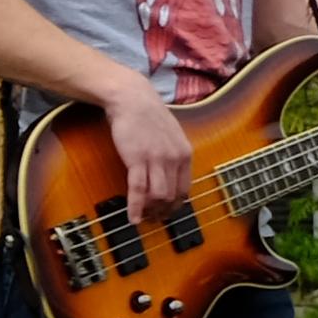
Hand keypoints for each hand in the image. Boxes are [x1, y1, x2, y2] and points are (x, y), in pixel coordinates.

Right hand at [106, 86, 196, 211]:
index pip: (185, 188)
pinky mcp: (137, 159)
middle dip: (163, 211)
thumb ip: (174, 155)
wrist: (133, 99)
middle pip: (172, 196)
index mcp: (185, 154)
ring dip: (150, 211)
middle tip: (154, 219)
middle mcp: (175, 159)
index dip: (176, 204)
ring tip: (144, 218)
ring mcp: (157, 160)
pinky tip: (133, 218)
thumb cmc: (149, 116)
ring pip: (158, 196)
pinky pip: (139, 190)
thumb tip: (172, 175)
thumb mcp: (172, 136)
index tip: (168, 211)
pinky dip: (136, 207)